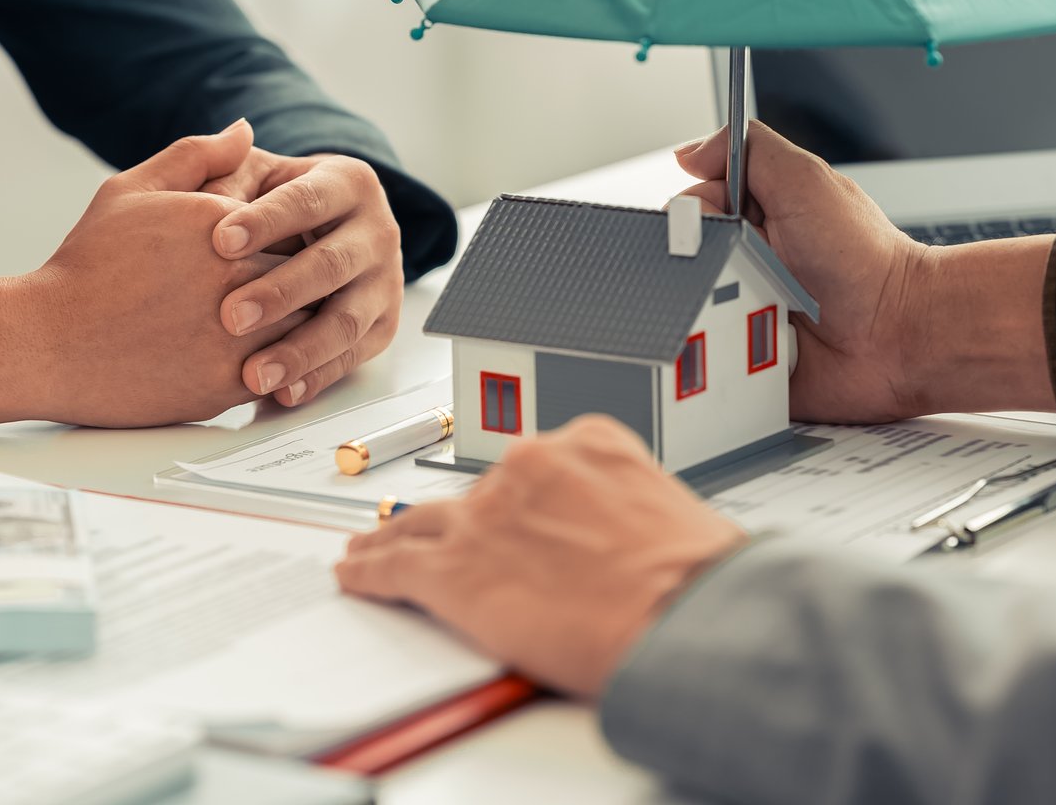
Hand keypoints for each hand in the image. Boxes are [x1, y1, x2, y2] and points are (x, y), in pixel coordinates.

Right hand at [26, 121, 311, 426]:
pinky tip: (268, 354)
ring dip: (304, 322)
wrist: (48, 343)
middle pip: (310, 272)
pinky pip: (287, 371)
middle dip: (308, 277)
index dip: (293, 232)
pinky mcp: (230, 383)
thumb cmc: (88, 265)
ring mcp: (237, 333)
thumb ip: (197, 157)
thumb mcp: (132, 192)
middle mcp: (238, 276)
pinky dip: (286, 363)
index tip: (288, 242)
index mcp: (225, 223)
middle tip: (305, 284)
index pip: (296, 221)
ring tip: (288, 320)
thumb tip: (245, 130)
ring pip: (308, 323)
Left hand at [201, 145, 403, 407]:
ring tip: (255, 373)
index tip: (220, 242)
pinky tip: (283, 392)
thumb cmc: (276, 202)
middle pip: (332, 265)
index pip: (308, 201)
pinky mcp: (382, 326)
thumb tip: (214, 186)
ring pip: (347, 320)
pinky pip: (352, 357)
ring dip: (301, 350)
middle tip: (231, 316)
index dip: (266, 222)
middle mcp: (377, 232)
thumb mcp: (255, 175)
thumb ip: (229, 173)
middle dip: (281, 293)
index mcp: (349, 184)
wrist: (324, 229)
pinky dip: (316, 378)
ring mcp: (384, 283)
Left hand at [336, 416, 746, 696]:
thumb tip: (620, 547)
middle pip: (475, 494)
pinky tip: (357, 574)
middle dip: (463, 522)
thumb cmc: (698, 578)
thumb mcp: (673, 516)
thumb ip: (627, 515)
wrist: (687, 615)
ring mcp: (486, 514)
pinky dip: (371, 572)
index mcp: (589, 442)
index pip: (534, 467)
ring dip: (394, 537)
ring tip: (372, 548)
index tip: (509, 516)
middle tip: (450, 540)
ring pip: (421, 523)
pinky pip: (396, 566)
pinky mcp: (455, 570)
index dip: (517, 501)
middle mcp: (531, 464)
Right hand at [676, 122, 1055, 420]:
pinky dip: (714, 351)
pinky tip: (748, 344)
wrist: (899, 333)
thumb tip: (689, 153)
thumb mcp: (805, 181)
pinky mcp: (744, 355)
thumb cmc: (865, 260)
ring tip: (756, 310)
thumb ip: (749, 148)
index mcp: (755, 215)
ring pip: (687, 307)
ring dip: (709, 308)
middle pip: (682, 257)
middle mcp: (745, 260)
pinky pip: (705, 356)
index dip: (696, 214)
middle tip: (747, 269)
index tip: (719, 223)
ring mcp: (743, 308)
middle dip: (703, 263)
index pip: (689, 207)